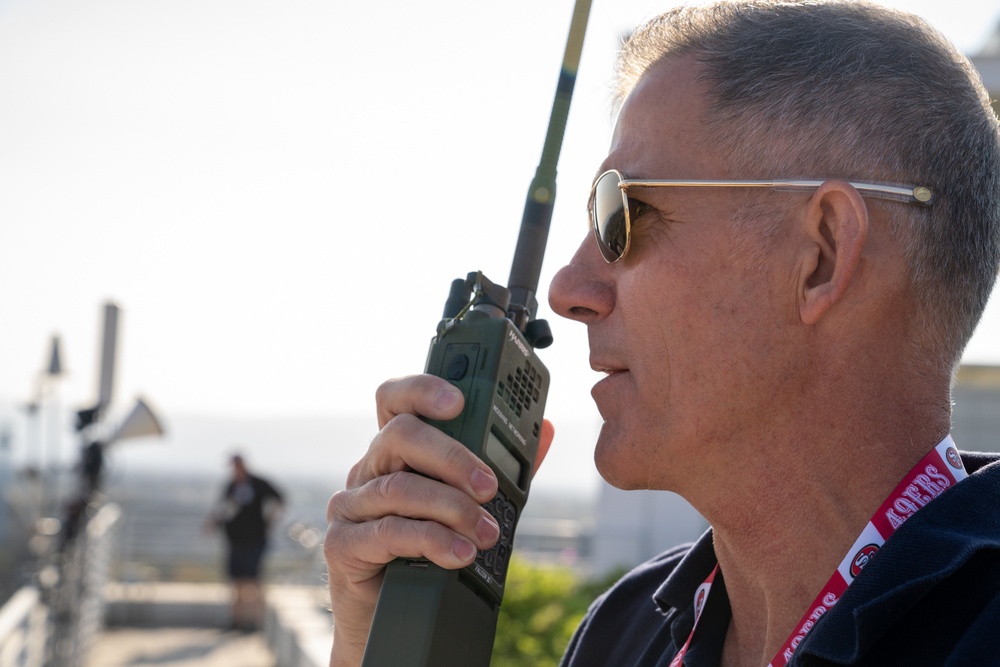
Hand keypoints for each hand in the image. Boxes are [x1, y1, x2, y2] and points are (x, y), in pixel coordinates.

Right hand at [324, 374, 553, 666]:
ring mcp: (351, 506)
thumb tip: (546, 431)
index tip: (459, 401)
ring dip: (450, 509)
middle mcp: (368, 470)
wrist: (388, 618)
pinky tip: (458, 555)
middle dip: (451, 457)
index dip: (423, 390)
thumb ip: (505, 468)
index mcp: (397, 452)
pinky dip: (430, 542)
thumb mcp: (474, 503)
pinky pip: (387, 533)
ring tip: (486, 533)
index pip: (396, 401)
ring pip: (398, 488)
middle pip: (398, 436)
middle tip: (488, 485)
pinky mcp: (343, 544)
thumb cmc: (431, 552)